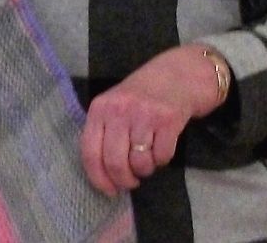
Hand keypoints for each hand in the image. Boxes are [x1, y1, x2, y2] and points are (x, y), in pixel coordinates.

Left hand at [80, 45, 226, 195]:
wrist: (177, 74)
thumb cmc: (141, 95)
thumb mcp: (114, 106)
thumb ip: (105, 134)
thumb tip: (103, 175)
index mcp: (100, 108)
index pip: (90, 151)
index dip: (98, 177)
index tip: (108, 191)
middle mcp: (119, 110)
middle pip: (115, 162)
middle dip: (124, 180)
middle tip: (131, 182)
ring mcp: (144, 114)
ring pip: (140, 162)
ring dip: (145, 170)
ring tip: (147, 161)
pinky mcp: (168, 120)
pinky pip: (162, 156)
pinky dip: (162, 160)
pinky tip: (161, 149)